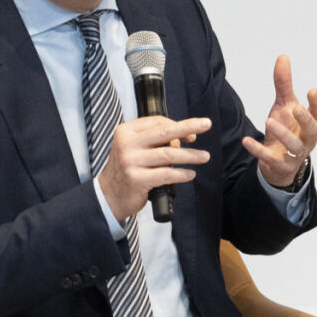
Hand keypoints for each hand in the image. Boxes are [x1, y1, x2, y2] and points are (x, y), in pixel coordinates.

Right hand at [97, 115, 212, 220]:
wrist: (109, 194)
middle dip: (188, 127)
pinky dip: (181, 174)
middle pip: (165, 132)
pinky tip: (190, 174)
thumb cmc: (127, 169)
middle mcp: (127, 144)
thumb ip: (156, 139)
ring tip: (204, 156)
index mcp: (126, 131)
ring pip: (169, 154)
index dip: (178, 125)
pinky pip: (166, 174)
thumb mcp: (135, 148)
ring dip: (191, 155)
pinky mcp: (136, 179)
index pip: (157, 122)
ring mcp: (131, 161)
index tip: (193, 133)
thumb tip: (186, 136)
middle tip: (207, 124)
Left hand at [242, 55, 316, 188]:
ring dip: (282, 134)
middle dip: (305, 119)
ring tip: (269, 120)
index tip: (312, 90)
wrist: (279, 163)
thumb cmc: (287, 129)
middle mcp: (307, 139)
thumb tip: (282, 57)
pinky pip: (271, 159)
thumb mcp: (284, 106)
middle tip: (295, 107)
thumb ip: (284, 84)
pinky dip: (258, 150)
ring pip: (294, 146)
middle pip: (312, 130)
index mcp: (311, 124)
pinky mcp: (281, 165)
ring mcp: (295, 154)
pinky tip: (247, 140)